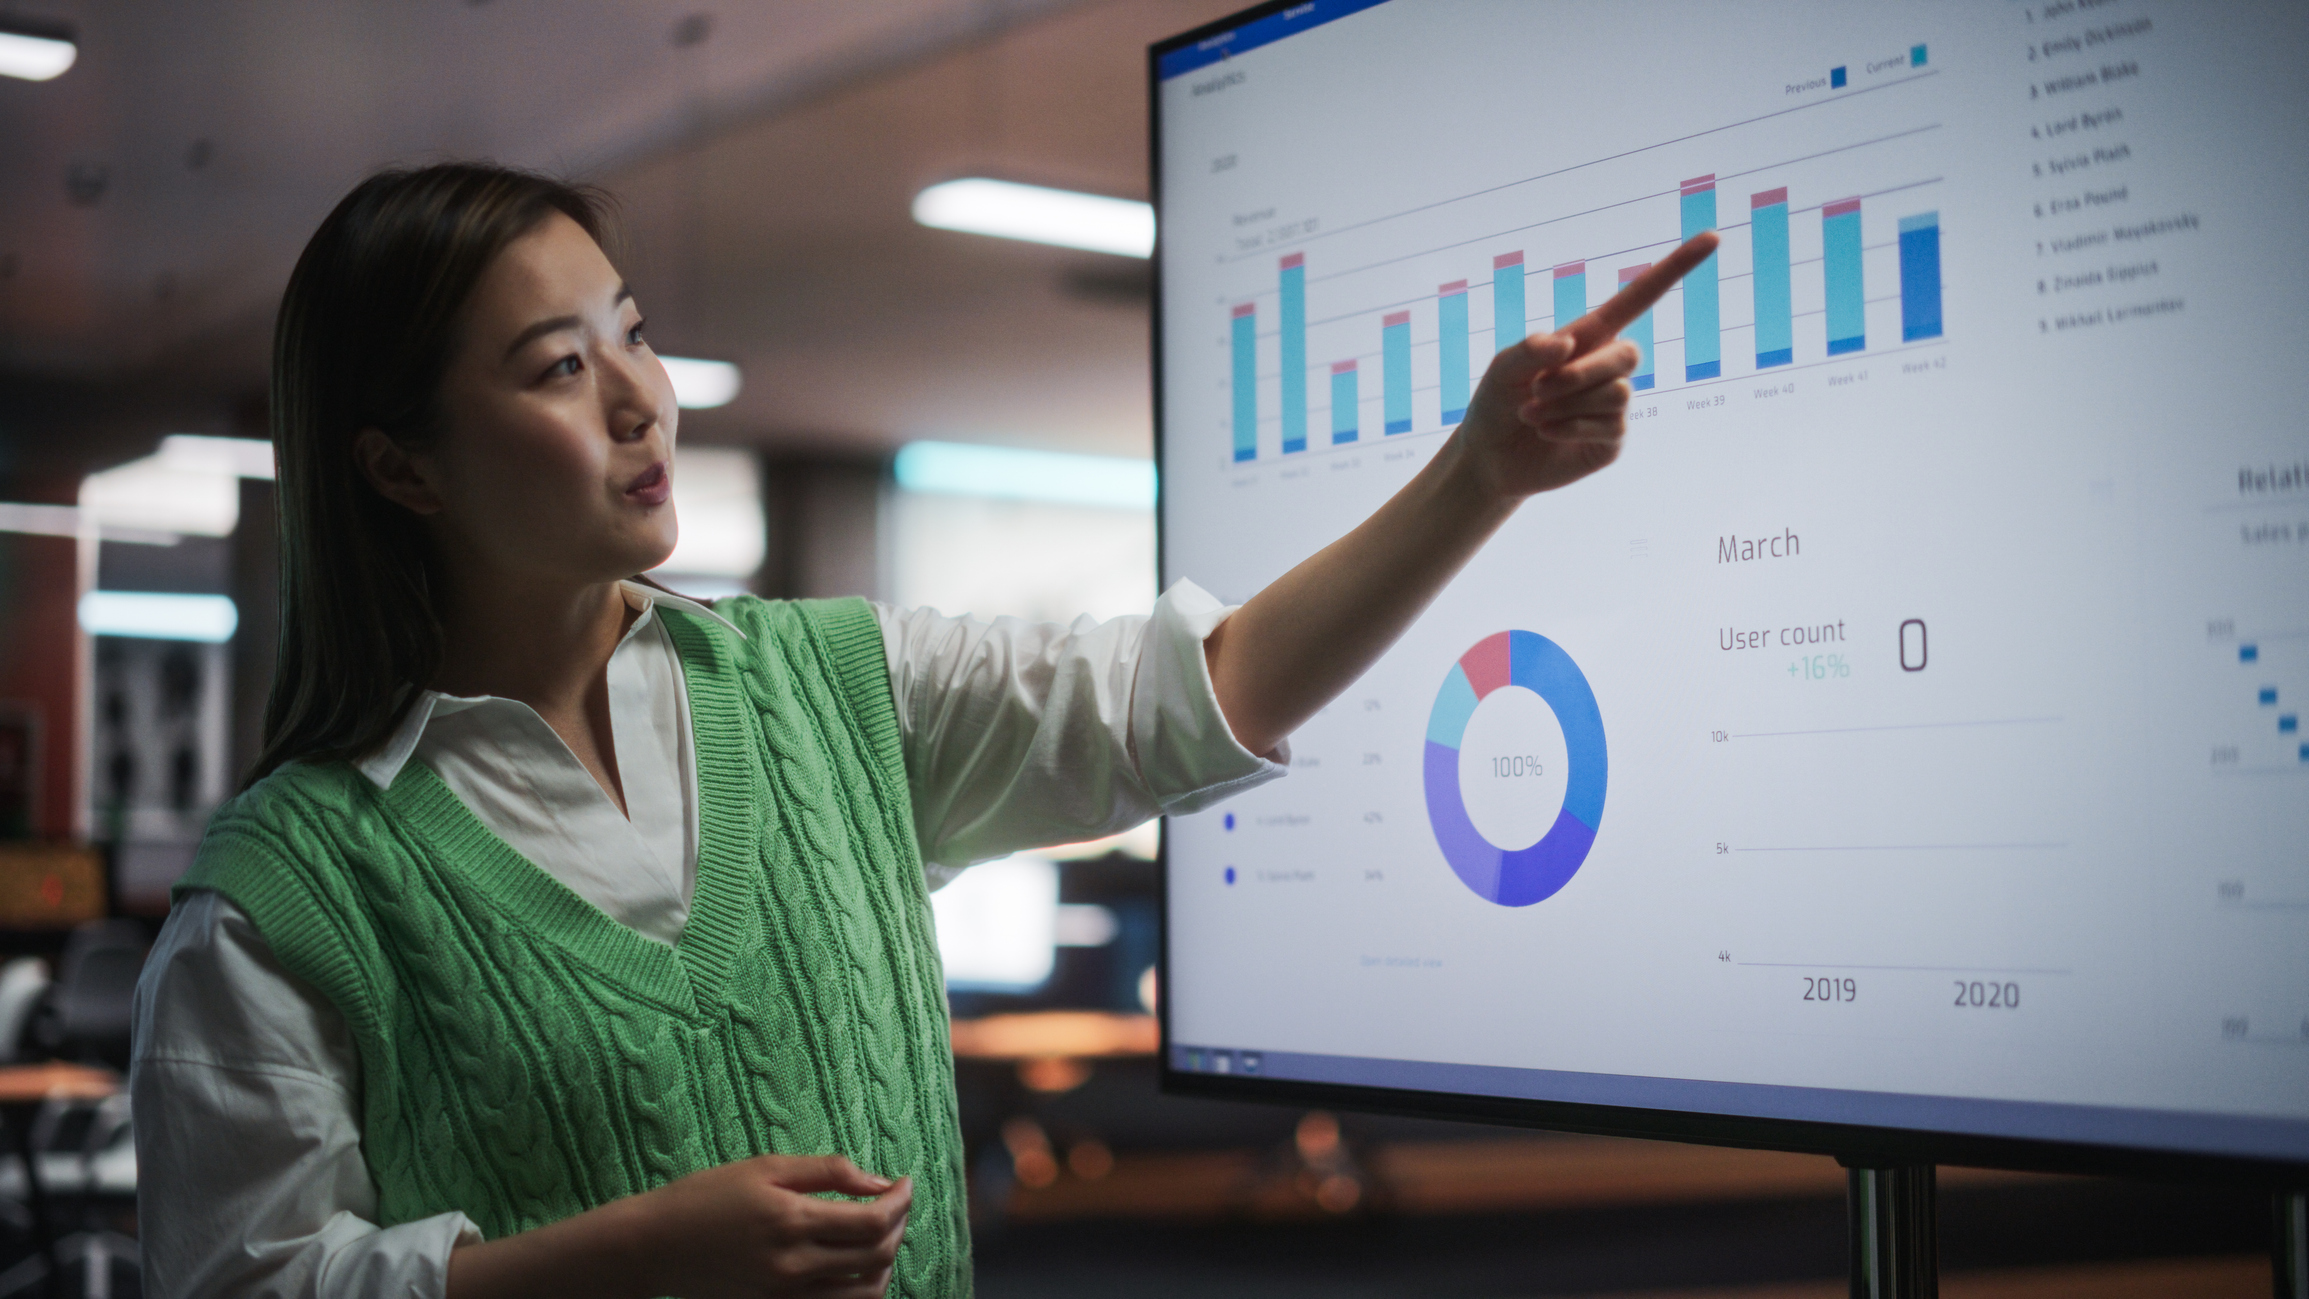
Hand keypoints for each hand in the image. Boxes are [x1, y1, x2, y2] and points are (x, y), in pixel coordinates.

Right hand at [443, 1153, 910, 1298]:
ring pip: (864, 1292)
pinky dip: (860, 1290)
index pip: (874, 1221)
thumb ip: (825, 1172)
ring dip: (886, 1262)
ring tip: (882, 1235)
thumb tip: (878, 1179)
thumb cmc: (702, 1198)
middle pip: (877, 1256)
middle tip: (897, 1203)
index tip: (905, 1183)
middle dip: (899, 1227)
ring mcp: (786, 1295)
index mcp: (793, 1220)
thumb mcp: (763, 1167)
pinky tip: (857, 1267)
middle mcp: (795, 1265)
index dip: (901, 1202)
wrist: (650, 1250)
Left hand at [1452, 231, 1718, 499]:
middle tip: (1536, 390)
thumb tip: (1569, 344)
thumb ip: (1530, 349)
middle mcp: (1609, 367)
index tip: (1713, 237)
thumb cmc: (1497, 402)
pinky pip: (1610, 426)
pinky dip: (1568, 427)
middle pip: (1629, 356)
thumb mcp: (1502, 367)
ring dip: (1566, 405)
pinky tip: (1545, 432)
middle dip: (1578, 374)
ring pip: (1619, 393)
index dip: (1675, 268)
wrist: (1490, 457)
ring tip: (1532, 414)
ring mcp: (1615, 405)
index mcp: (1590, 336)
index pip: (1640, 298)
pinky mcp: (1612, 440)